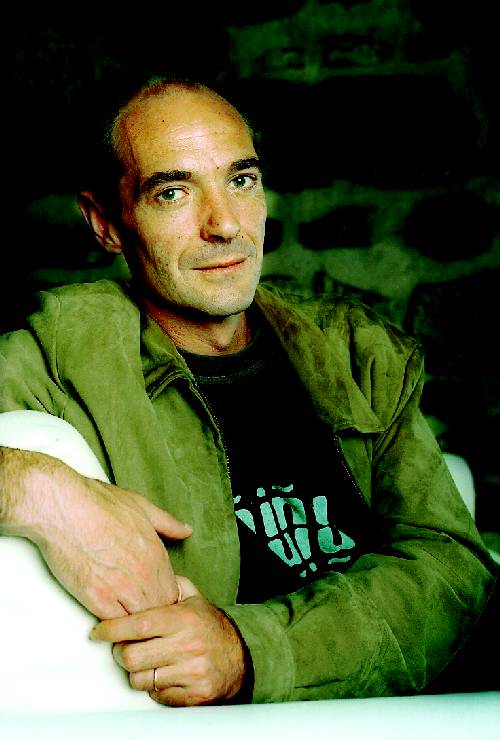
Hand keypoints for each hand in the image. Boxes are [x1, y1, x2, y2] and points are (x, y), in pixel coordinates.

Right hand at [5, 451, 191, 618]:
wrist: (63, 508)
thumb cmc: (97, 503)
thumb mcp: (141, 506)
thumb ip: (167, 523)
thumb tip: (185, 530)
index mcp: (154, 551)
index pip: (173, 588)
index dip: (166, 594)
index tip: (157, 595)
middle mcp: (142, 572)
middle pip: (160, 607)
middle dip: (155, 610)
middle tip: (143, 609)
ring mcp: (120, 587)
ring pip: (140, 618)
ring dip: (136, 620)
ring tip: (129, 616)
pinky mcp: (96, 597)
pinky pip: (116, 623)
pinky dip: (116, 626)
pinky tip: (112, 620)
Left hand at [90, 576, 246, 705]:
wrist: (241, 657)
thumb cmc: (211, 626)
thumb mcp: (194, 599)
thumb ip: (169, 585)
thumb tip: (142, 573)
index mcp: (184, 619)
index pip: (138, 624)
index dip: (112, 628)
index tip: (99, 631)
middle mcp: (188, 645)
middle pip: (132, 656)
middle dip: (120, 653)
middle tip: (123, 648)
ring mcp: (192, 672)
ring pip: (140, 680)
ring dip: (136, 672)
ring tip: (145, 661)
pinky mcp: (195, 695)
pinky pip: (157, 696)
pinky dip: (155, 687)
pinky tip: (163, 674)